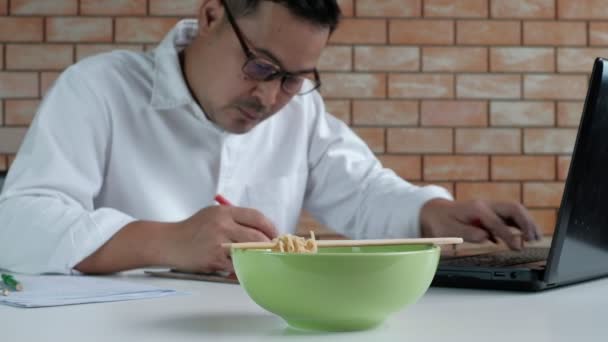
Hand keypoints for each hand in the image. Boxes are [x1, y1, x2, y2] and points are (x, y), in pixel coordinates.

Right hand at [163, 205, 277, 272]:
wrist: (168, 242)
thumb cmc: (191, 229)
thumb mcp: (212, 214)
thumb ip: (234, 219)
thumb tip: (260, 229)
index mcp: (224, 212)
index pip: (256, 216)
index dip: (270, 227)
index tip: (275, 234)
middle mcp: (222, 225)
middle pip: (256, 236)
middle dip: (268, 244)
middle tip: (273, 249)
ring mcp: (218, 243)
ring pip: (249, 252)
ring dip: (258, 257)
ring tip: (261, 258)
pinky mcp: (214, 260)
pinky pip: (236, 266)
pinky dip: (243, 268)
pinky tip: (245, 268)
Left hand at [419, 198, 541, 249]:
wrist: (433, 212)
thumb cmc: (440, 221)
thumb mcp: (449, 230)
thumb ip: (467, 233)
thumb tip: (486, 237)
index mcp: (476, 209)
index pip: (498, 222)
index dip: (509, 235)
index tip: (517, 247)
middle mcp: (485, 205)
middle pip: (513, 209)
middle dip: (526, 222)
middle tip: (534, 239)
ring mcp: (488, 207)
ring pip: (513, 211)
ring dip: (527, 222)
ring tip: (536, 238)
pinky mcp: (490, 213)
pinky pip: (508, 216)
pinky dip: (519, 225)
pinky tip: (524, 237)